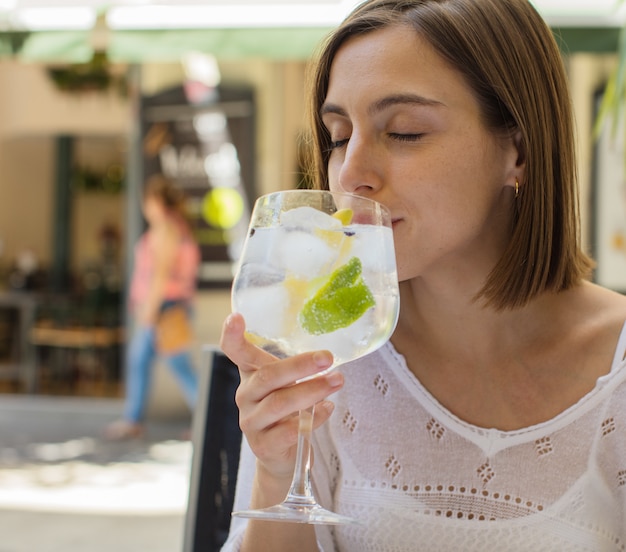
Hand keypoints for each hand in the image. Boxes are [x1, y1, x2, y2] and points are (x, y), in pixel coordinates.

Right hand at [220, 313, 343, 482]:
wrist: (281, 455)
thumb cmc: (286, 411)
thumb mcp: (286, 384)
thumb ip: (295, 368)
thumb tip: (326, 352)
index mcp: (250, 374)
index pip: (235, 351)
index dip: (232, 335)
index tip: (236, 317)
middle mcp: (245, 396)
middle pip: (268, 376)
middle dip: (300, 365)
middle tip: (328, 357)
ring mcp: (251, 422)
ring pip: (280, 403)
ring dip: (312, 390)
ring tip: (337, 381)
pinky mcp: (264, 446)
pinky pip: (289, 431)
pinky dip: (313, 418)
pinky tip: (328, 408)